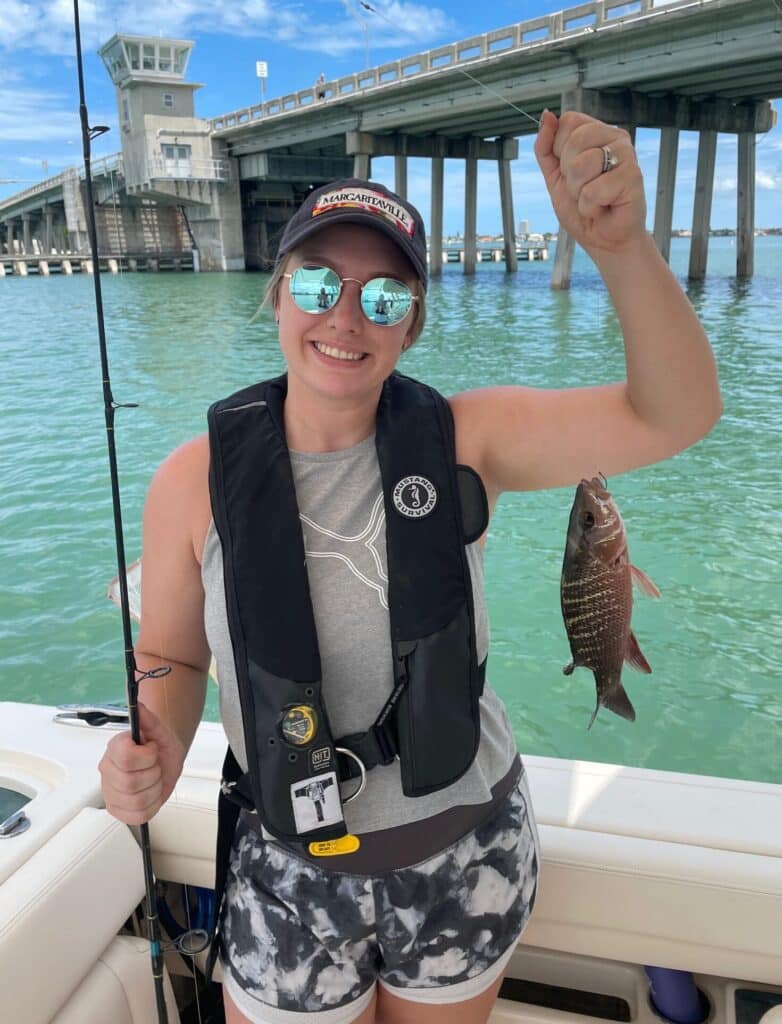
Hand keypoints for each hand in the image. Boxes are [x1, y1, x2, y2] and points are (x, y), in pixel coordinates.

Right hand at [99, 701, 184, 824]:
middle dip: (153, 774)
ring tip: (153, 779)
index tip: (151, 750)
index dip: (146, 755)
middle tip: (154, 766)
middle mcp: (107, 771)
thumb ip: (149, 718)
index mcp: (114, 749)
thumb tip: (138, 706)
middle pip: (130, 782)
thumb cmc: (159, 745)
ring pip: (136, 800)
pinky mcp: (118, 810)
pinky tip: (150, 794)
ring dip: (154, 789)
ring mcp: (110, 792)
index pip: (126, 757)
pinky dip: (151, 806)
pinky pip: (137, 816)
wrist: (164, 759)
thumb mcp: (159, 730)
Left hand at [534, 110, 646, 256]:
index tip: (571, 171)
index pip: (568, 121)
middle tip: (583, 188)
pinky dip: (591, 207)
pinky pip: (594, 190)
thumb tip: (546, 115)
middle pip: (574, 140)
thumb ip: (546, 147)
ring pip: (581, 165)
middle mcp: (614, 137)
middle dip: (569, 174)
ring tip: (593, 198)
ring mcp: (626, 154)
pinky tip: (604, 207)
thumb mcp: (555, 176)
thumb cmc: (584, 207)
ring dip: (579, 192)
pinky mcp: (633, 176)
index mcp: (596, 133)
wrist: (604, 239)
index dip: (560, 151)